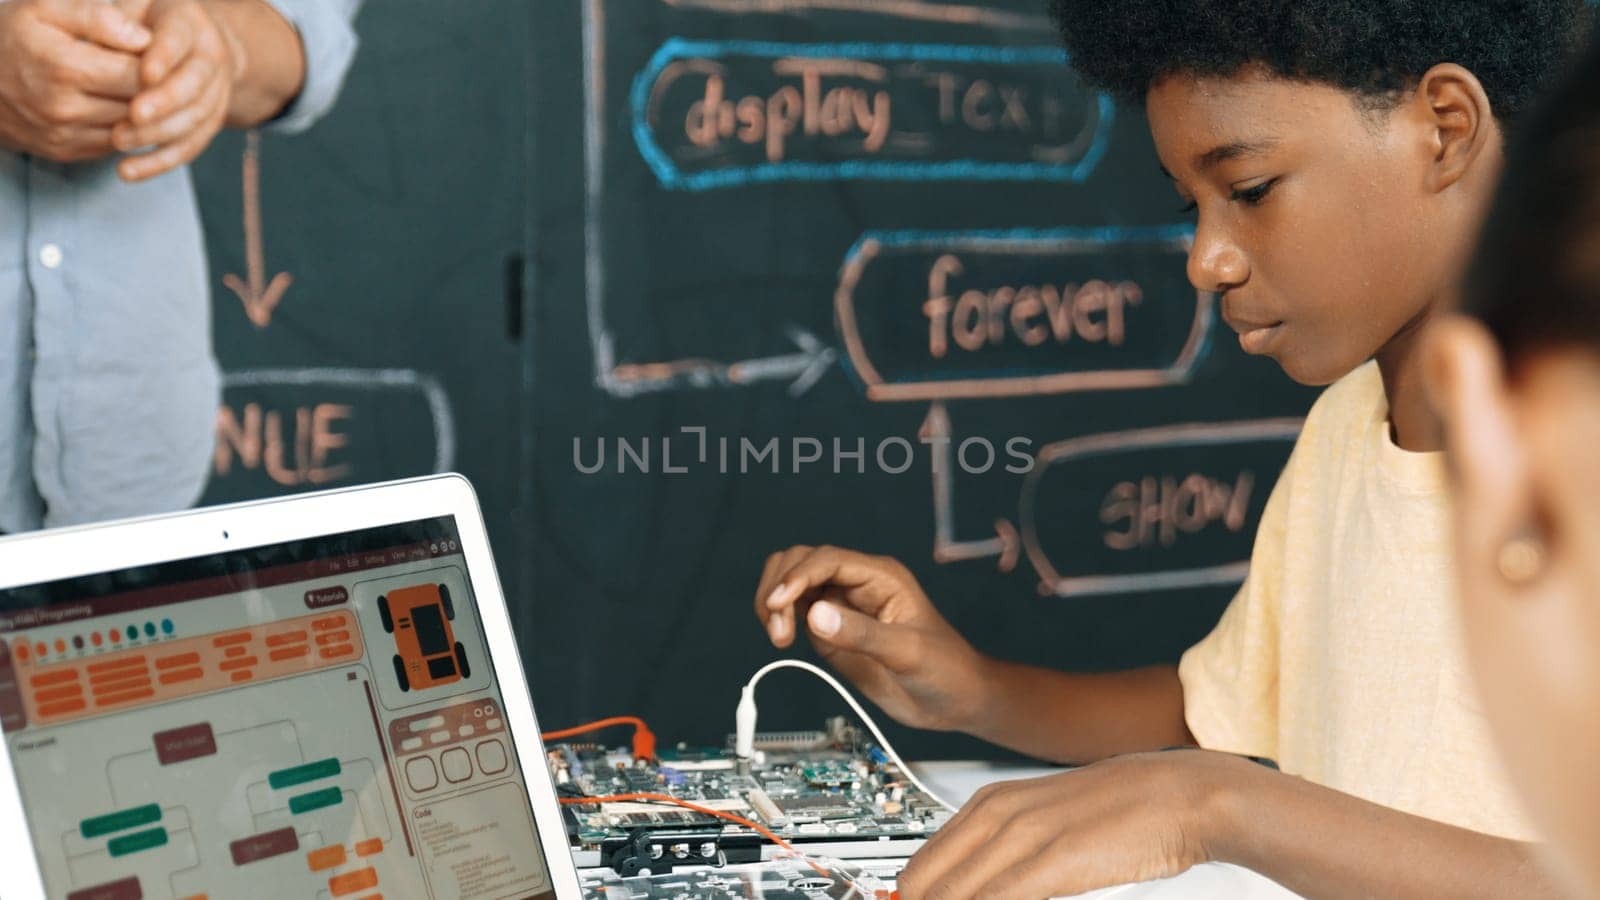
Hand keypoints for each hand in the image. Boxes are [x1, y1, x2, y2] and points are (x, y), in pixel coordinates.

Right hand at [0, 0, 148, 161]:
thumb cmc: (14, 34)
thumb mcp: (45, 8)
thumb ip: (96, 17)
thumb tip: (144, 39)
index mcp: (64, 66)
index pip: (140, 74)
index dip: (159, 64)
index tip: (162, 54)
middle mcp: (64, 107)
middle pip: (140, 106)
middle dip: (158, 92)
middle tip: (165, 75)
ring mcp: (64, 134)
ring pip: (132, 130)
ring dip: (146, 115)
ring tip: (148, 91)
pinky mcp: (64, 152)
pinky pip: (113, 145)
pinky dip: (126, 129)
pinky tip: (125, 108)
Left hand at [113, 0, 242, 180]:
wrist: (193, 44)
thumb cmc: (145, 22)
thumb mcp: (132, 8)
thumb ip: (115, 23)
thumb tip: (105, 45)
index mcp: (188, 22)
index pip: (178, 40)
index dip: (163, 58)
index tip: (143, 76)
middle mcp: (210, 57)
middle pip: (194, 85)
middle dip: (165, 102)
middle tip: (132, 116)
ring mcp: (215, 93)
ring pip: (194, 119)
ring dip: (157, 134)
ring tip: (118, 141)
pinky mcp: (209, 123)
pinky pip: (189, 147)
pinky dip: (159, 162)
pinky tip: (128, 170)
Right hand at [755, 545, 989, 730]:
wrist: (954, 701)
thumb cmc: (946, 670)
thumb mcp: (908, 653)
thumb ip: (862, 635)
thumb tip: (815, 616)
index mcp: (880, 577)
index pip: (827, 560)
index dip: (797, 576)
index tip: (777, 603)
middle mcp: (856, 584)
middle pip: (800, 561)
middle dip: (779, 588)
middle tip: (779, 631)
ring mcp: (841, 605)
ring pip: (791, 582)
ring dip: (773, 602)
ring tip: (779, 637)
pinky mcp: (831, 629)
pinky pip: (794, 610)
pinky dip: (778, 618)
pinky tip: (783, 639)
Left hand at [898, 750, 1245, 899]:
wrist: (1182, 795)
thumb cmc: (1122, 811)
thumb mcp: (1046, 821)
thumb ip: (1005, 850)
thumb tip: (977, 886)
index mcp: (989, 804)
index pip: (921, 865)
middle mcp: (996, 815)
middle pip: (924, 883)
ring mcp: (1022, 837)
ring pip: (953, 895)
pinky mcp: (1053, 862)